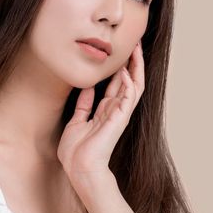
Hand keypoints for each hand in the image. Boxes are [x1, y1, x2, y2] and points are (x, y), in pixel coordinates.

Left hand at [57, 39, 145, 179]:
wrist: (79, 168)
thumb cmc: (76, 151)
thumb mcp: (76, 121)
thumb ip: (84, 105)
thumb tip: (86, 88)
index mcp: (105, 111)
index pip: (116, 84)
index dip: (118, 68)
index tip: (119, 52)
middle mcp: (115, 111)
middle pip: (128, 81)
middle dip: (131, 62)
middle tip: (134, 44)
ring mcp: (119, 115)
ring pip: (133, 87)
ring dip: (135, 69)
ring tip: (136, 51)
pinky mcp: (119, 120)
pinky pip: (128, 99)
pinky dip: (127, 84)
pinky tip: (125, 71)